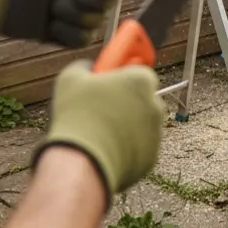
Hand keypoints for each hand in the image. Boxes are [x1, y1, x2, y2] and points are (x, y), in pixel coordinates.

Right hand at [34, 60, 165, 193]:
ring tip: (98, 132)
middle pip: (143, 99)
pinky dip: (126, 149)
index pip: (138, 72)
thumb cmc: (77, 116)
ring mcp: (156, 133)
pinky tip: (104, 150)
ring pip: (141, 125)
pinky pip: (138, 149)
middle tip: (102, 108)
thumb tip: (88, 68)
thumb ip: (85, 66)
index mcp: (141, 81)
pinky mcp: (151, 158)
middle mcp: (156, 105)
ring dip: (126, 126)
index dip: (122, 77)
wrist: (83, 161)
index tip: (109, 82)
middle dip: (126, 102)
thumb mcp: (71, 78)